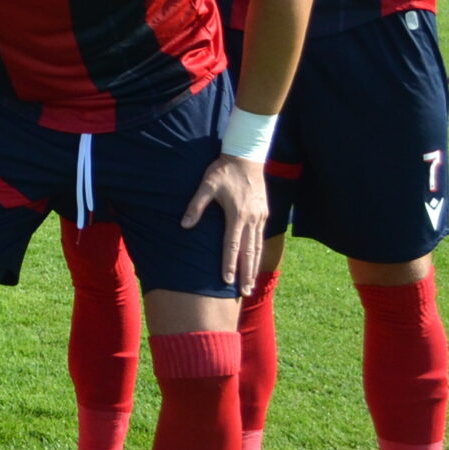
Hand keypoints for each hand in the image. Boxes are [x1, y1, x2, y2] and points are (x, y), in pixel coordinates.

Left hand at [182, 154, 267, 295]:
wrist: (247, 156)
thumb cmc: (223, 171)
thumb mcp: (207, 184)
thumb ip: (196, 205)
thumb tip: (185, 225)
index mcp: (237, 214)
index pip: (232, 245)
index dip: (229, 264)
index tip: (227, 280)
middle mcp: (252, 219)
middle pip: (249, 252)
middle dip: (246, 273)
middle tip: (244, 292)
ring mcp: (260, 217)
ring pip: (257, 247)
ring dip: (254, 266)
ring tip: (251, 284)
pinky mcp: (264, 213)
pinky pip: (261, 238)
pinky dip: (258, 252)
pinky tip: (255, 262)